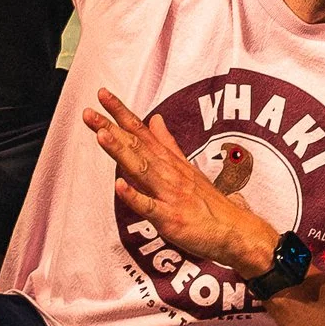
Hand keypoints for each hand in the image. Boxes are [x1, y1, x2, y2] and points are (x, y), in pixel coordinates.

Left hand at [79, 86, 276, 288]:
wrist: (234, 230)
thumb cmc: (208, 202)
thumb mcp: (186, 167)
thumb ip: (167, 144)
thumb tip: (153, 119)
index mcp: (169, 161)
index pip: (142, 132)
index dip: (121, 113)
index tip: (102, 95)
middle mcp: (168, 173)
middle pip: (137, 146)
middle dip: (112, 128)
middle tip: (89, 112)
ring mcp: (170, 195)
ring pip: (142, 169)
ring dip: (122, 152)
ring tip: (102, 135)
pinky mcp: (172, 218)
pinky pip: (151, 207)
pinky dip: (135, 197)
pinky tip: (119, 186)